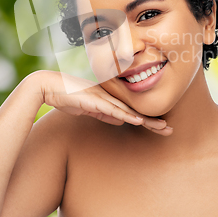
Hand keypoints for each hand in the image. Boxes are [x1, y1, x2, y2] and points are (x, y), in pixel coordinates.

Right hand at [35, 71, 172, 135]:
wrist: (48, 85)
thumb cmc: (67, 96)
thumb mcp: (90, 108)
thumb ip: (105, 114)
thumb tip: (122, 121)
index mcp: (109, 99)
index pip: (132, 112)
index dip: (147, 120)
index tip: (161, 128)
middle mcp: (110, 97)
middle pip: (135, 111)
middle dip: (153, 122)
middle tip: (169, 130)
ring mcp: (103, 98)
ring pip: (129, 111)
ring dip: (146, 120)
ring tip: (161, 127)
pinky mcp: (94, 100)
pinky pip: (113, 110)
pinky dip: (126, 115)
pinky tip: (138, 121)